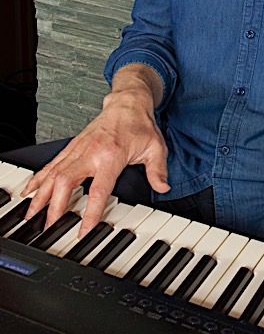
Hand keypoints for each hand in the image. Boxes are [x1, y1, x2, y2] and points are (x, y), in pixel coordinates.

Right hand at [21, 84, 169, 236]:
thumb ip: (158, 170)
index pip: (98, 190)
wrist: (128, 102)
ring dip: (41, 195)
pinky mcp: (73, 146)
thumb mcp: (156, 148)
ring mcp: (79, 148)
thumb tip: (163, 188)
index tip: (82, 231)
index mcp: (111, 156)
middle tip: (48, 227)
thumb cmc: (140, 125)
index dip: (89, 213)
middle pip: (66, 182)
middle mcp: (90, 152)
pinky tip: (30, 191)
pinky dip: (39, 178)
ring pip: (54, 173)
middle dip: (55, 207)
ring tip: (31, 214)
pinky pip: (52, 164)